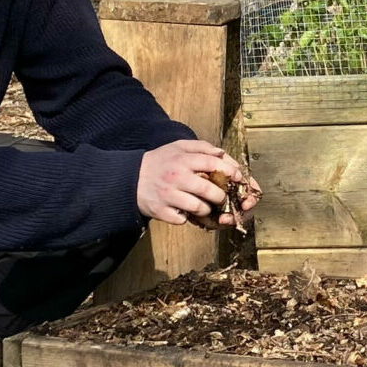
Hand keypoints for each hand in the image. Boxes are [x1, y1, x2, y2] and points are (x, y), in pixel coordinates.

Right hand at [137, 139, 260, 227]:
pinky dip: (186, 218)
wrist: (129, 178)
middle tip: (221, 197)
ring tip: (204, 206)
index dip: (230, 171)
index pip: (213, 164)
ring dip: (206, 209)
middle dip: (220, 196)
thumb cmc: (159, 162)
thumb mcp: (178, 147)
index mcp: (182, 159)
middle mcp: (176, 177)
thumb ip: (201, 147)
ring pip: (198, 208)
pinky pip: (182, 220)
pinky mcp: (161, 211)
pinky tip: (184, 212)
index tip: (237, 177)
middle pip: (209, 190)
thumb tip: (221, 153)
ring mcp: (168, 195)